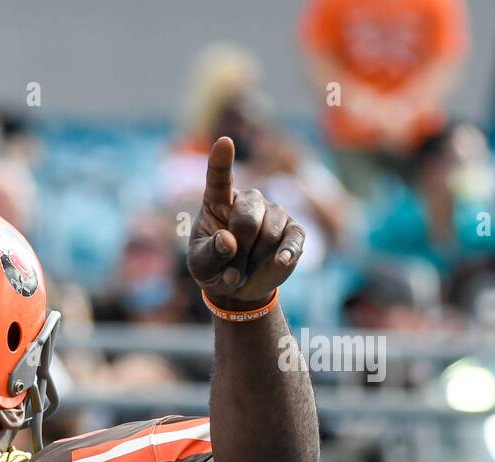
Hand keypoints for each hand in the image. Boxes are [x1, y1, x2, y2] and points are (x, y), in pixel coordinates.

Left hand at [187, 137, 305, 309]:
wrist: (240, 287)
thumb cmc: (214, 268)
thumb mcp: (201, 266)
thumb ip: (210, 254)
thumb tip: (228, 240)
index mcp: (218, 201)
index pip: (219, 178)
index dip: (221, 161)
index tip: (224, 142)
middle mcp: (247, 201)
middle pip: (247, 218)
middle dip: (238, 250)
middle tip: (231, 270)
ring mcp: (272, 213)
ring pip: (269, 233)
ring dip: (254, 259)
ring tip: (244, 270)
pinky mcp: (293, 230)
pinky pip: (293, 238)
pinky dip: (286, 252)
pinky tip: (280, 262)